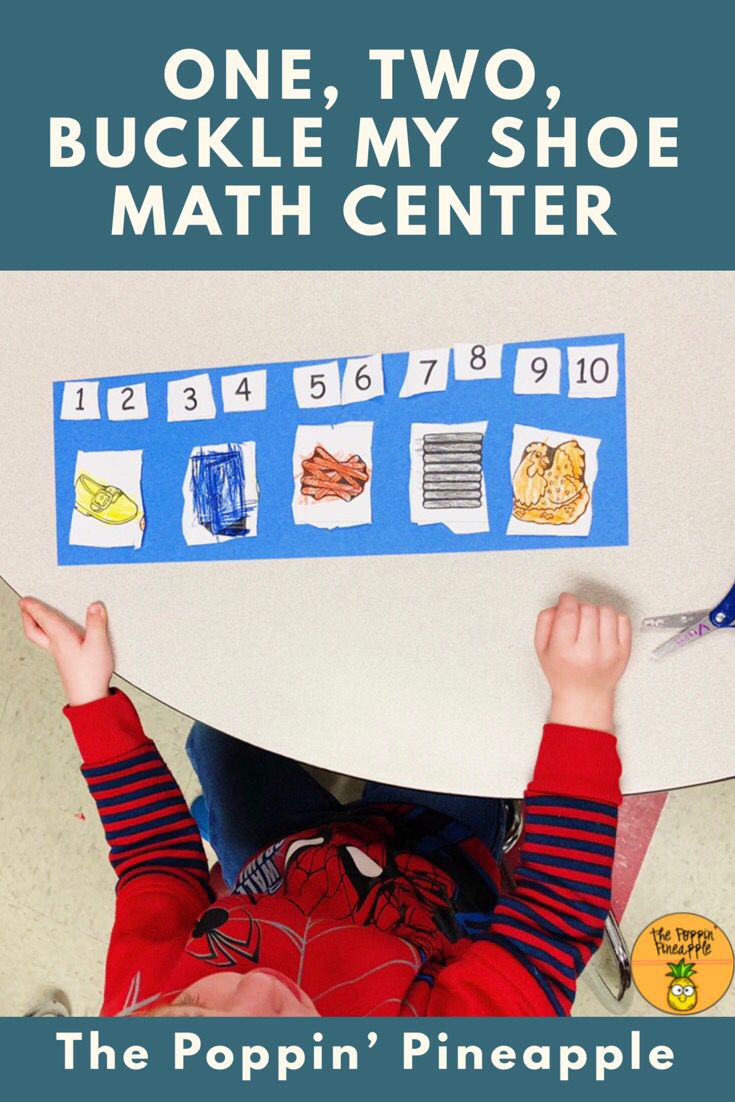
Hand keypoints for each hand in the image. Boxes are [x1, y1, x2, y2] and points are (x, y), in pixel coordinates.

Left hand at [19, 597, 113, 706]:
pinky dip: (46, 634)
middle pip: (33, 630)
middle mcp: (56, 646)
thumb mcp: (98, 644)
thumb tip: (94, 607)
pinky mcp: (64, 662)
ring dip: (35, 624)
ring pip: (40, 637)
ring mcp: (59, 655)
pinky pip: (49, 643)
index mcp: (61, 638)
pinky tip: (54, 635)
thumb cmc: (91, 675)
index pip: (44, 619)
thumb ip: (96, 624)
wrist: (89, 697)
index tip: (25, 600)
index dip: (34, 607)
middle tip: (23, 607)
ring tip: (34, 616)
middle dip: (27, 617)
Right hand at [534, 592, 631, 731]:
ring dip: (596, 612)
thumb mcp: (542, 650)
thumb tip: (558, 605)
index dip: (567, 600)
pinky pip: (623, 620)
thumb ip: (545, 623)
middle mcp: (588, 652)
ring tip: (590, 623)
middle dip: (580, 607)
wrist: (585, 696)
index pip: (569, 612)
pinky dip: (613, 619)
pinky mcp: (624, 652)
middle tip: (576, 616)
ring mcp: (609, 652)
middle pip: (587, 609)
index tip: (566, 599)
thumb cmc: (564, 674)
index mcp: (565, 651)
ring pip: (606, 611)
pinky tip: (603, 628)